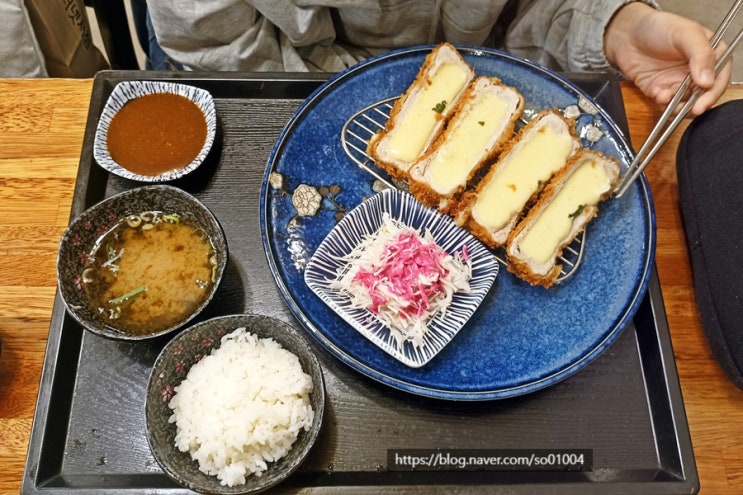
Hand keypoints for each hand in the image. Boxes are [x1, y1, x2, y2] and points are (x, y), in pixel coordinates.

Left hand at [604, 2, 730, 115]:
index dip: (714, 91)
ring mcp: (677, 81)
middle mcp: (696, 70)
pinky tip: (658, 94)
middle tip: (692, 109)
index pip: (720, 76)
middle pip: (704, 93)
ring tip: (673, 103)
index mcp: (710, 54)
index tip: (704, 101)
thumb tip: (708, 80)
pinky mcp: (660, 89)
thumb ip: (701, 54)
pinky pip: (665, 102)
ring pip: (685, 102)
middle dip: (698, 103)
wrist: (627, 34)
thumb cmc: (658, 26)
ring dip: (680, 106)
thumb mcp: (685, 33)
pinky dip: (663, 102)